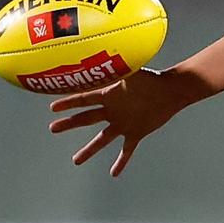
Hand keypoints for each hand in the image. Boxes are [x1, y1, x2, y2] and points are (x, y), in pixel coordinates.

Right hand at [49, 67, 202, 176]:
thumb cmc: (152, 79)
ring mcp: (123, 123)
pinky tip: (114, 173)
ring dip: (89, 150)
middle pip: (86, 119)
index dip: (68, 103)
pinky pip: (126, 150)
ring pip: (102, 140)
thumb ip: (118, 65)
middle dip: (69, 124)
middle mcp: (113, 111)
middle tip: (52, 129)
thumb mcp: (132, 72)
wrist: (170, 92)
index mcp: (109, 96)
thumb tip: (104, 49)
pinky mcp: (136, 133)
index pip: (83, 99)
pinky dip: (121, 161)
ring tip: (76, 161)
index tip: (52, 108)